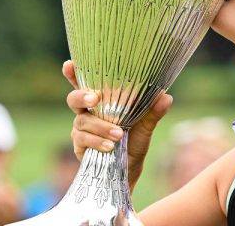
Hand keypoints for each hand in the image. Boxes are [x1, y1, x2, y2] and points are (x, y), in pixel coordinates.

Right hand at [63, 60, 172, 191]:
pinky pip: (83, 139)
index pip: (85, 83)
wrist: (129, 170)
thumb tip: (166, 97)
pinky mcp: (80, 145)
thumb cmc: (135, 142)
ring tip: (118, 134)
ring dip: (100, 126)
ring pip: (82, 121)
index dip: (74, 73)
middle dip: (81, 96)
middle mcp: (88, 111)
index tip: (69, 64)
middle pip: (74, 98)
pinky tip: (109, 146)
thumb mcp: (146, 126)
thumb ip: (153, 111)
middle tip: (95, 99)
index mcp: (101, 101)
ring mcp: (81, 128)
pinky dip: (97, 141)